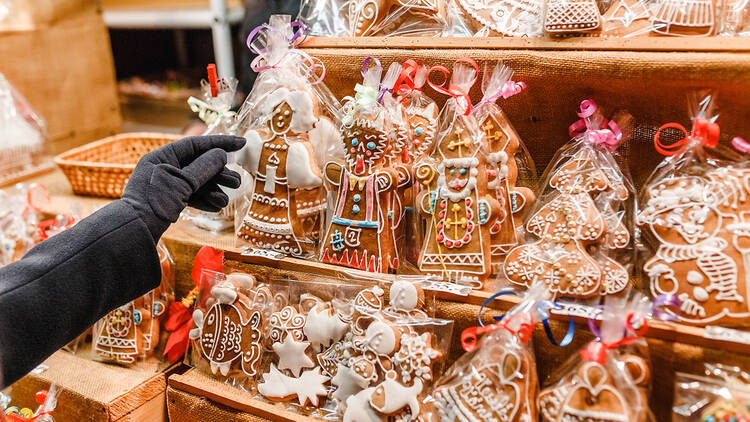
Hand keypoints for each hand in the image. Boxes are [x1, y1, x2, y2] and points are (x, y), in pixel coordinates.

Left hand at [122, 135, 245, 240]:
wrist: (135, 233)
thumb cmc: (154, 204)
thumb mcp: (182, 183)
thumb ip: (204, 168)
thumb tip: (222, 154)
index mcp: (162, 157)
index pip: (196, 144)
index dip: (220, 143)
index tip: (242, 143)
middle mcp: (164, 169)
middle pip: (199, 165)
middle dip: (219, 174)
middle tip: (237, 182)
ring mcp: (166, 186)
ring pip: (197, 183)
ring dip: (213, 190)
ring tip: (225, 200)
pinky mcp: (168, 202)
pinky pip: (190, 196)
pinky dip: (203, 201)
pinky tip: (215, 207)